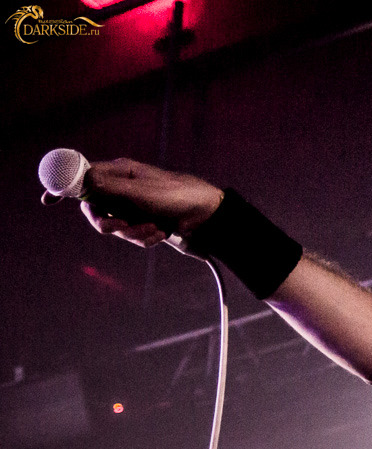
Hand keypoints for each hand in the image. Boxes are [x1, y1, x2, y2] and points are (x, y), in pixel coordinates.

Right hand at [79, 158, 222, 248]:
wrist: (205, 214)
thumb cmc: (175, 195)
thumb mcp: (141, 191)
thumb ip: (111, 188)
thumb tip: (84, 180)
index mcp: (119, 173)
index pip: (85, 179)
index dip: (70, 190)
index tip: (53, 201)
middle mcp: (122, 189)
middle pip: (96, 210)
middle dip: (108, 223)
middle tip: (120, 226)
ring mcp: (133, 208)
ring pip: (116, 227)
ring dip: (135, 232)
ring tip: (155, 228)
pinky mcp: (143, 223)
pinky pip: (133, 236)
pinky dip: (146, 237)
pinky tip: (161, 232)